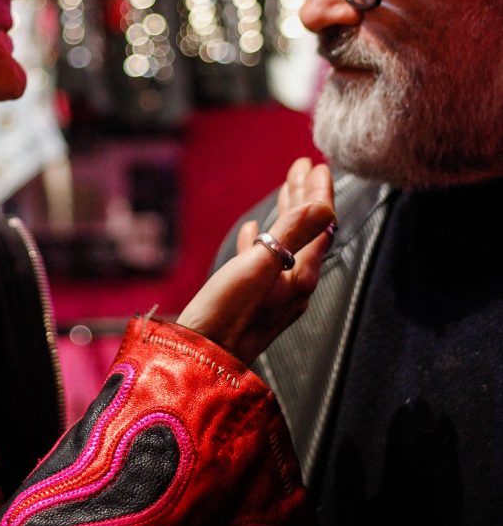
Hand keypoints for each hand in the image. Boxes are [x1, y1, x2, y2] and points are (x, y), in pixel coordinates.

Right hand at [177, 159, 334, 364]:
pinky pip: (263, 260)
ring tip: (286, 187)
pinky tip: (253, 228)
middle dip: (306, 197)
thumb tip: (324, 205)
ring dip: (287, 213)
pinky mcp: (251, 300)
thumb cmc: (226, 314)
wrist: (200, 360)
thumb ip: (292, 234)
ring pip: (286, 243)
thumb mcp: (260, 266)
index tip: (318, 164)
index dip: (319, 192)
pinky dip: (262, 239)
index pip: (319, 224)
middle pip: (306, 232)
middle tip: (303, 166)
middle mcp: (293, 285)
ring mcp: (273, 293)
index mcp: (300, 275)